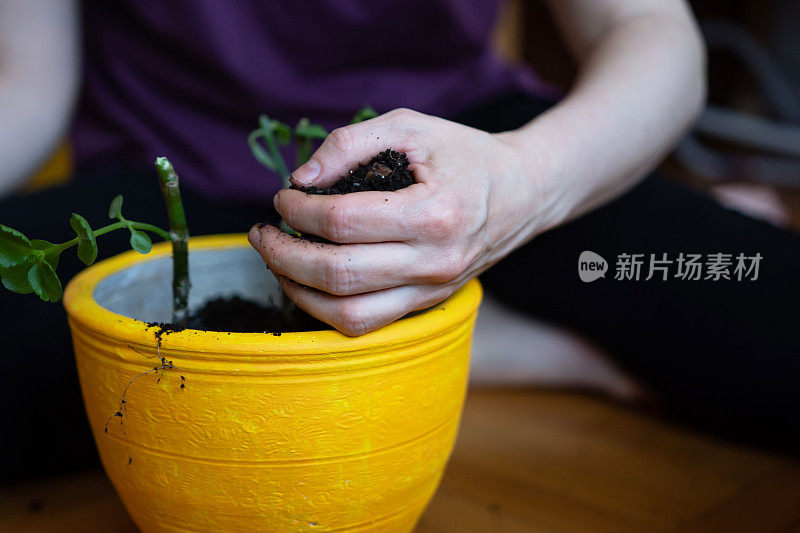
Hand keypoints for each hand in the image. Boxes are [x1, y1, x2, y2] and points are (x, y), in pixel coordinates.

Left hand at [249, 108, 546, 334]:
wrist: (523, 193)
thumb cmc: (465, 155)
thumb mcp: (411, 127)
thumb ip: (351, 142)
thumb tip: (301, 178)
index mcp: (434, 213)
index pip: (343, 222)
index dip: (298, 209)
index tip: (283, 195)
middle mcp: (435, 262)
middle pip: (338, 276)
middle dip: (283, 254)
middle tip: (263, 232)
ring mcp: (432, 291)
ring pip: (348, 316)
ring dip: (298, 291)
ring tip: (278, 261)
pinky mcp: (427, 305)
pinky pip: (366, 323)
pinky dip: (325, 308)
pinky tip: (308, 281)